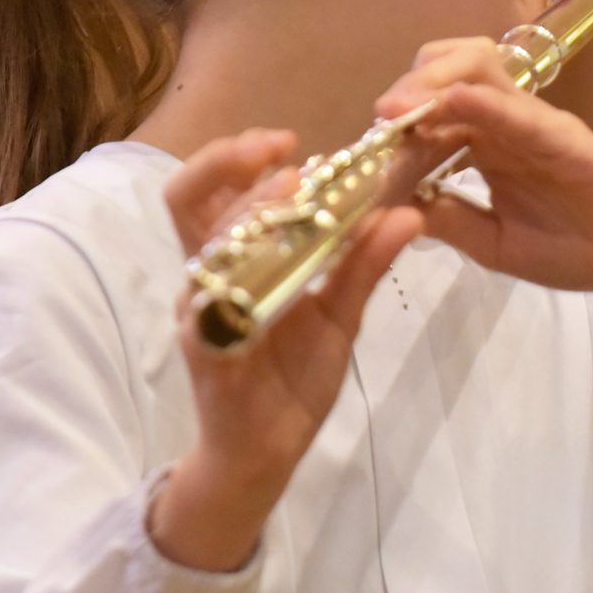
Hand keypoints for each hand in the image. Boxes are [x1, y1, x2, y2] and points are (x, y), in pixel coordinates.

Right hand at [147, 128, 422, 570]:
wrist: (265, 451)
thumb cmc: (291, 378)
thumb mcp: (339, 313)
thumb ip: (364, 263)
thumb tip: (408, 210)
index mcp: (231, 257)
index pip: (213, 188)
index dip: (241, 155)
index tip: (292, 140)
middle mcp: (206, 275)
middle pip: (185, 198)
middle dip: (228, 163)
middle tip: (284, 150)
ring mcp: (200, 311)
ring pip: (203, 244)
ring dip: (246, 211)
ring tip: (292, 191)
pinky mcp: (207, 350)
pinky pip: (213, 307)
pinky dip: (247, 278)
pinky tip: (284, 266)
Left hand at [375, 40, 592, 360]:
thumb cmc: (572, 250)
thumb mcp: (491, 243)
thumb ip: (447, 219)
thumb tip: (389, 206)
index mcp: (486, 144)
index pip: (430, 113)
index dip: (394, 127)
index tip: (362, 154)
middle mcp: (505, 122)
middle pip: (449, 72)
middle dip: (410, 86)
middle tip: (379, 116)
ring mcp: (535, 122)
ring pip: (479, 69)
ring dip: (435, 80)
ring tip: (399, 107)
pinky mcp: (566, 135)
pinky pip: (520, 109)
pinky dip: (486, 99)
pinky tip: (454, 100)